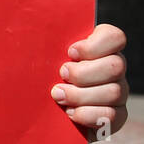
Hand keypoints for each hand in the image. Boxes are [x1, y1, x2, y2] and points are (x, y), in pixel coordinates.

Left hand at [51, 23, 128, 140]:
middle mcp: (114, 69)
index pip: (115, 38)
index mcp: (101, 49)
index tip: (70, 52)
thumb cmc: (40, 77)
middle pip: (116, 66)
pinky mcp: (116, 116)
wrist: (42, 114)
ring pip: (114, 92)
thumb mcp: (41, 58)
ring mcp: (119, 92)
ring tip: (59, 96)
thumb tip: (24, 27)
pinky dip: (88, 115)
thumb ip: (45, 44)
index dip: (95, 45)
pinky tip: (70, 113)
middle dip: (83, 73)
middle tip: (61, 75)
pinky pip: (113, 116)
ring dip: (81, 95)